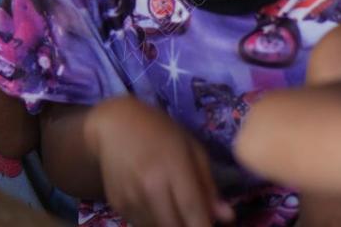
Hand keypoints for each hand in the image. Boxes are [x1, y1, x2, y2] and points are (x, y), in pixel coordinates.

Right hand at [90, 96, 233, 226]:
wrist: (113, 123)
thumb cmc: (157, 129)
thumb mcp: (190, 147)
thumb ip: (208, 183)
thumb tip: (227, 217)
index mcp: (172, 169)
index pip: (195, 214)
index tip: (209, 225)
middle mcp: (150, 187)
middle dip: (188, 225)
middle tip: (191, 212)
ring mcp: (131, 197)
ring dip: (170, 222)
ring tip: (169, 201)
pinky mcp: (117, 204)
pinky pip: (141, 224)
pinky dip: (151, 219)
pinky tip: (150, 198)